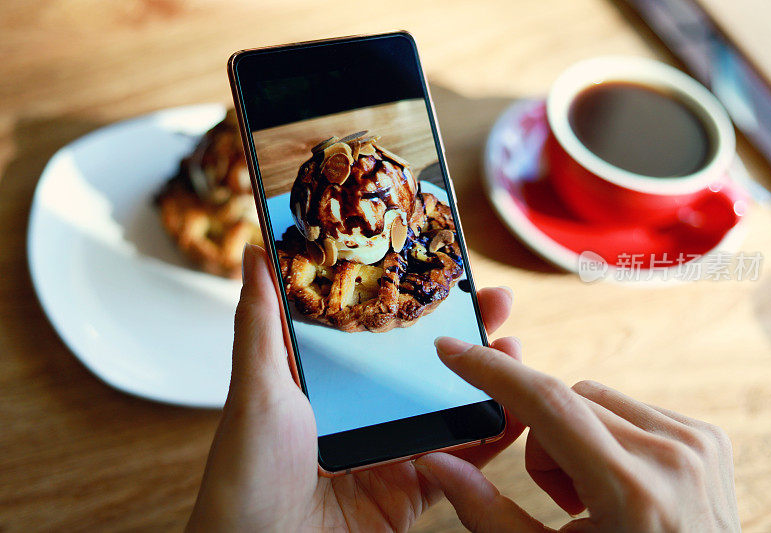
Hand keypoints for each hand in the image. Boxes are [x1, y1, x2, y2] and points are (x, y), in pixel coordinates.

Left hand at [187, 244, 524, 530]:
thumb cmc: (246, 473)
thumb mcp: (256, 387)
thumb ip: (261, 321)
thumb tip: (254, 250)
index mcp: (327, 381)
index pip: (378, 328)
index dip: (412, 297)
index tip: (441, 266)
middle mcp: (363, 411)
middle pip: (422, 364)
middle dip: (463, 331)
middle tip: (494, 299)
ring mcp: (391, 450)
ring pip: (449, 406)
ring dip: (487, 377)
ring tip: (513, 346)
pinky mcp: (413, 490)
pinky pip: (461, 463)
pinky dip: (492, 438)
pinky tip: (516, 410)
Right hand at [414, 338, 739, 531]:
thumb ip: (488, 512)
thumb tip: (436, 461)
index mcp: (632, 491)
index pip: (547, 403)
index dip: (492, 372)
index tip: (452, 349)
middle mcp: (670, 455)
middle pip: (567, 401)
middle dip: (544, 441)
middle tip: (564, 498)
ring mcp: (697, 443)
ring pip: (596, 397)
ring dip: (578, 434)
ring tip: (597, 495)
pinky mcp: (709, 437)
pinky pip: (631, 407)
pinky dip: (611, 435)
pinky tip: (624, 483)